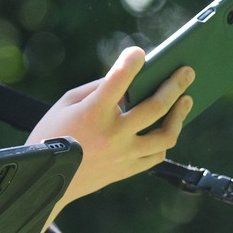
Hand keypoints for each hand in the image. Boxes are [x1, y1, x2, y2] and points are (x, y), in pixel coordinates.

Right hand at [30, 48, 193, 209]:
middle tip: (188, 72)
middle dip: (175, 85)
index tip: (140, 52)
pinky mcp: (126, 170)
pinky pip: (156, 156)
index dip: (131, 62)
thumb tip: (127, 79)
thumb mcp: (66, 104)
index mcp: (93, 112)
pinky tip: (167, 127)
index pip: (118, 80)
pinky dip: (164, 140)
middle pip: (155, 107)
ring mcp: (123, 154)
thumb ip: (97, 89)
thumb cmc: (53, 134)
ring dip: (179, 116)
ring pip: (165, 136)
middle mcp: (113, 133)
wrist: (45, 180)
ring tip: (186, 100)